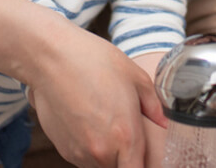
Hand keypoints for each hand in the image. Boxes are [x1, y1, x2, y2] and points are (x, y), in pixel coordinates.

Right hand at [25, 29, 166, 166]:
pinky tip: (88, 121)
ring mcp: (80, 152)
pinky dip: (89, 148)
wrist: (51, 58)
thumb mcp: (135, 77)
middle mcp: (102, 151)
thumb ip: (154, 106)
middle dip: (126, 156)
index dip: (144, 164)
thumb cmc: (93, 61)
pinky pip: (83, 159)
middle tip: (123, 129)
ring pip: (101, 165)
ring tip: (103, 121)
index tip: (144, 155)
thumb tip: (164, 123)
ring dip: (107, 153)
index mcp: (126, 136)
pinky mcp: (63, 149)